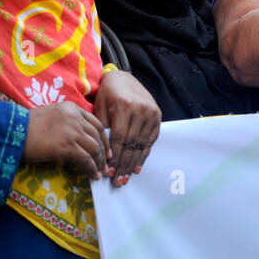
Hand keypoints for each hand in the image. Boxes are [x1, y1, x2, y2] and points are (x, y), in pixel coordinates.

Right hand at [22, 102, 108, 180]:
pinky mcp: (67, 146)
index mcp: (71, 108)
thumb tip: (76, 140)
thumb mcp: (50, 117)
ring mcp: (72, 131)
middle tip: (106, 163)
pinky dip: (91, 168)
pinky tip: (93, 175)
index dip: (103, 138)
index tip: (105, 148)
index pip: (95, 123)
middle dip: (104, 151)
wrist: (11, 132)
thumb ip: (66, 123)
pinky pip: (86, 159)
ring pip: (95, 148)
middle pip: (98, 136)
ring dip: (99, 162)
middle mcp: (75, 117)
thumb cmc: (25, 127)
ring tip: (100, 172)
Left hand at [94, 70, 161, 184]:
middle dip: (124, 165)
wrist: (123, 78)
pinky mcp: (158, 116)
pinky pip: (150, 140)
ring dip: (134, 163)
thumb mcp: (100, 107)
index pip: (120, 138)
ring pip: (142, 144)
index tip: (108, 172)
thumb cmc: (107, 94)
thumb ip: (103, 129)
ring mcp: (152, 113)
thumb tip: (104, 156)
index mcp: (125, 106)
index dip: (115, 157)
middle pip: (132, 144)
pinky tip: (137, 167)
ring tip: (126, 178)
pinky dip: (143, 154)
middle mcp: (141, 110)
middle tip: (117, 181)